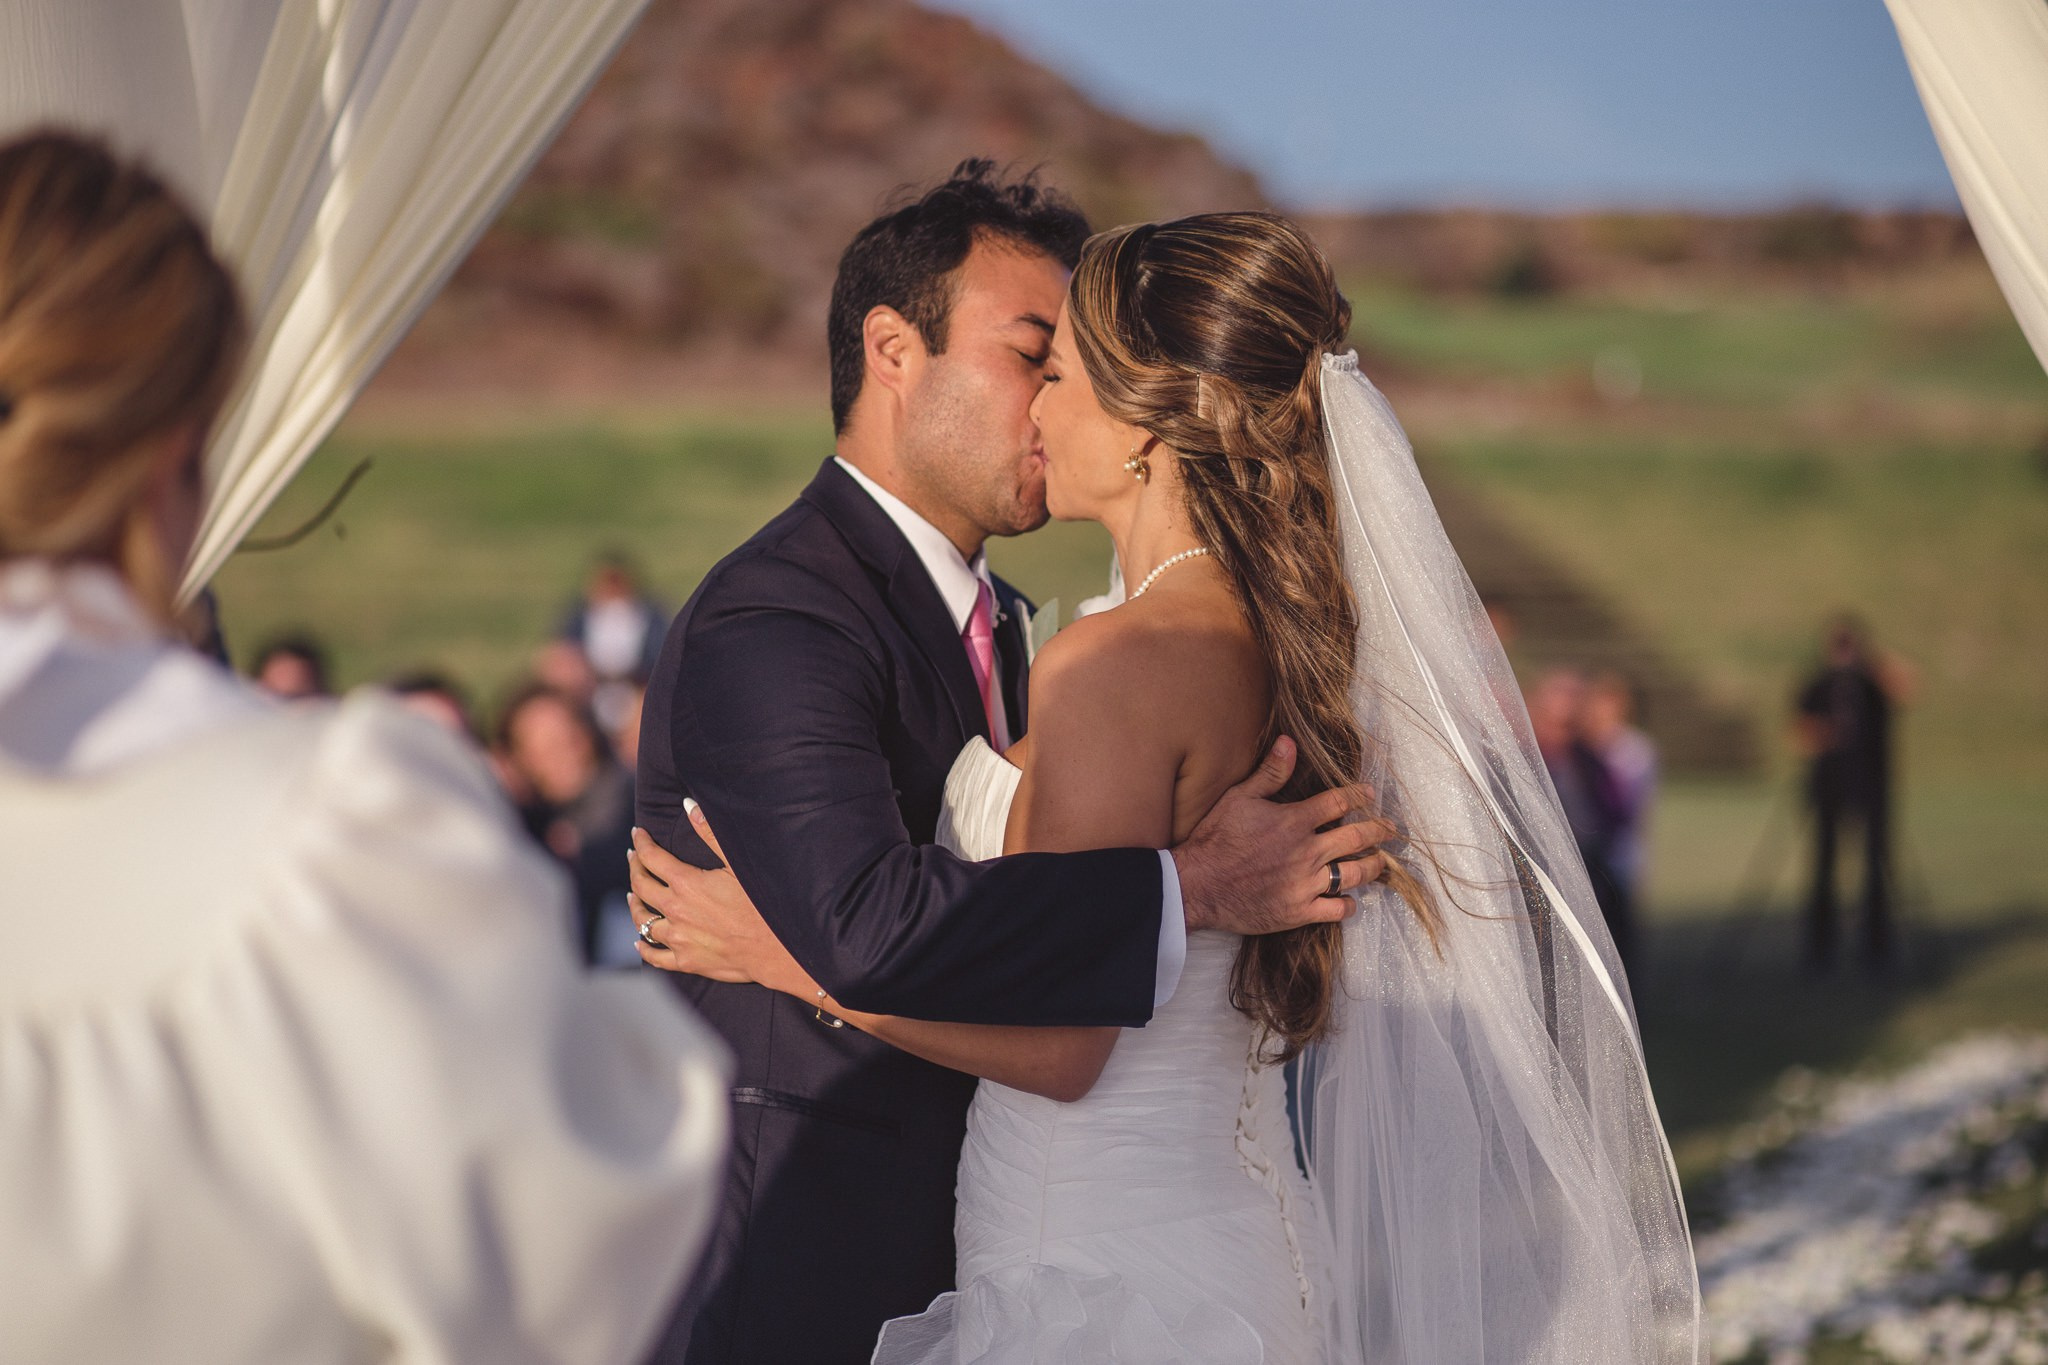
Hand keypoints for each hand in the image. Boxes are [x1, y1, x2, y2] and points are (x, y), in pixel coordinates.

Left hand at [627, 812, 809, 994]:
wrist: (777, 950)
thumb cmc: (763, 904)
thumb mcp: (739, 863)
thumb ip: (711, 833)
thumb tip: (689, 805)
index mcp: (687, 884)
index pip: (652, 858)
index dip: (642, 843)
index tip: (637, 834)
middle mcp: (676, 911)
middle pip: (641, 887)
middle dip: (634, 868)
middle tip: (633, 858)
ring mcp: (679, 939)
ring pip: (642, 921)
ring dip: (634, 905)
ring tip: (632, 896)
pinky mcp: (686, 962)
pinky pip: (654, 956)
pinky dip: (643, 946)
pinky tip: (639, 941)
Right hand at [1172, 736, 1393, 935]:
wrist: (1197, 885)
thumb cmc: (1216, 839)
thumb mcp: (1240, 798)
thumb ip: (1270, 772)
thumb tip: (1290, 741)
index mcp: (1294, 821)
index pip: (1339, 802)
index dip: (1359, 796)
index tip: (1370, 794)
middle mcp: (1307, 852)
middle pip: (1357, 838)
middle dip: (1379, 831)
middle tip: (1390, 829)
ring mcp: (1305, 883)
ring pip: (1354, 874)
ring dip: (1372, 867)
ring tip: (1380, 863)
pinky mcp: (1299, 911)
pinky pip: (1335, 909)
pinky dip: (1347, 905)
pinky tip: (1350, 900)